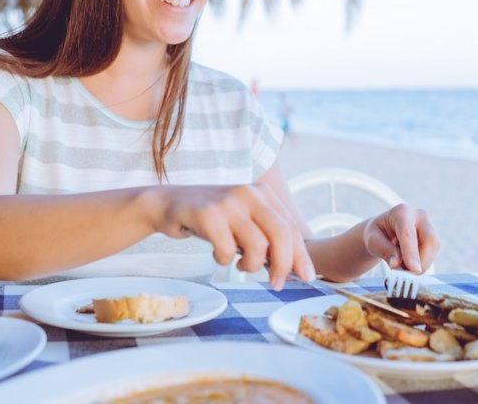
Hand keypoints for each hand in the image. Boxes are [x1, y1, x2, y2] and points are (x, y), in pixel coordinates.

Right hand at [151, 184, 313, 289]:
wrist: (171, 204)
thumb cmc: (214, 220)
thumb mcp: (245, 222)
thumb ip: (267, 239)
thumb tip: (293, 269)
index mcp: (263, 194)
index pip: (291, 227)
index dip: (301, 256)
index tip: (306, 277)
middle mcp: (249, 193)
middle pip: (281, 234)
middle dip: (283, 265)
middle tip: (277, 283)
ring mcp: (228, 202)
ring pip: (257, 245)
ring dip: (250, 265)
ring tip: (240, 265)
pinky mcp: (207, 214)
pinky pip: (227, 250)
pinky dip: (223, 260)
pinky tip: (217, 254)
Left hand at [363, 204, 439, 273]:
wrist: (384, 232)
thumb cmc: (377, 234)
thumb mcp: (373, 241)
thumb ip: (385, 251)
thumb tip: (397, 264)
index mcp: (401, 212)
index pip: (408, 233)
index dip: (411, 252)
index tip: (413, 270)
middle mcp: (419, 216)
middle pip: (429, 239)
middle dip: (421, 261)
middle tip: (407, 276)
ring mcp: (429, 226)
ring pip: (434, 249)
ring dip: (421, 264)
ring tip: (404, 269)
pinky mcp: (433, 238)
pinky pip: (433, 254)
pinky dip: (422, 264)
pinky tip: (409, 265)